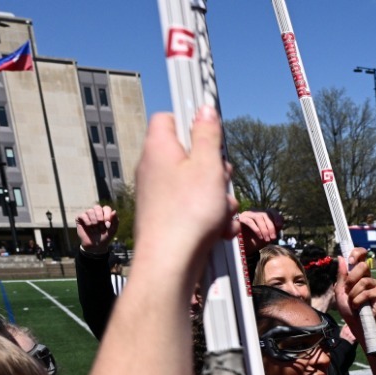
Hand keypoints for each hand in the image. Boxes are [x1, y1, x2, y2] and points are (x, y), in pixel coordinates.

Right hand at [75, 205, 117, 255]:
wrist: (95, 246)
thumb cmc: (105, 237)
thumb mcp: (113, 230)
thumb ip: (115, 221)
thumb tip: (114, 211)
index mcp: (104, 213)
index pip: (106, 208)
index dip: (107, 216)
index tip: (108, 226)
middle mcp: (96, 212)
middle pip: (97, 207)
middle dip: (100, 218)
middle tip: (101, 228)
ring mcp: (87, 214)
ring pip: (90, 211)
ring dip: (94, 222)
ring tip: (95, 230)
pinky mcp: (80, 218)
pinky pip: (83, 215)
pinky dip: (87, 222)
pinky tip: (89, 228)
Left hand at [132, 107, 234, 271]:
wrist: (169, 263)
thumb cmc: (186, 215)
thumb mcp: (208, 166)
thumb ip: (208, 135)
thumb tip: (205, 110)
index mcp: (159, 147)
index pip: (171, 117)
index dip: (193, 121)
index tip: (212, 130)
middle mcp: (154, 168)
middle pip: (189, 154)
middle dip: (214, 168)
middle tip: (221, 178)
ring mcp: (158, 194)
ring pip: (196, 184)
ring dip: (216, 197)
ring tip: (221, 211)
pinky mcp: (165, 216)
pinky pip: (193, 207)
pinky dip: (209, 216)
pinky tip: (218, 229)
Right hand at [237, 210, 279, 257]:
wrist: (244, 248)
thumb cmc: (257, 241)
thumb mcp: (269, 235)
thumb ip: (275, 227)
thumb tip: (281, 221)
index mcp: (262, 214)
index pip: (271, 210)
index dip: (276, 217)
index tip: (279, 226)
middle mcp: (254, 212)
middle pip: (265, 214)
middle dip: (271, 227)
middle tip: (273, 238)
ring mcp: (246, 214)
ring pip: (258, 217)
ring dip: (264, 229)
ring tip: (266, 239)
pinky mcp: (240, 219)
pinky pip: (249, 221)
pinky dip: (257, 229)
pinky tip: (260, 237)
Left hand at [334, 247, 375, 323]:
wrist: (355, 323)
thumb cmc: (348, 308)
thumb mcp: (340, 290)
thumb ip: (341, 275)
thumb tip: (341, 257)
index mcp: (357, 273)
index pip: (361, 255)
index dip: (357, 253)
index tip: (350, 260)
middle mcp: (367, 277)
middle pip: (363, 266)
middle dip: (352, 278)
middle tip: (347, 289)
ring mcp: (374, 285)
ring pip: (363, 281)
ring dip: (353, 293)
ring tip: (352, 302)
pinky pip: (367, 292)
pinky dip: (358, 300)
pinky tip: (357, 307)